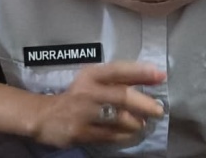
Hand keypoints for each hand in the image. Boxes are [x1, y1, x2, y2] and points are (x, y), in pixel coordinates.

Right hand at [30, 61, 165, 147]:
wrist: (45, 116)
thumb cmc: (77, 95)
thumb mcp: (94, 81)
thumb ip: (121, 79)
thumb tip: (156, 77)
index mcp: (91, 75)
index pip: (118, 70)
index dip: (140, 71)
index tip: (160, 75)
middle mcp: (87, 91)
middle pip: (121, 96)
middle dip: (144, 103)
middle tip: (158, 110)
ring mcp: (83, 113)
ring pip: (117, 118)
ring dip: (135, 122)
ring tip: (142, 124)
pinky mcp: (80, 132)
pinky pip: (109, 135)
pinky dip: (124, 135)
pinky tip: (130, 134)